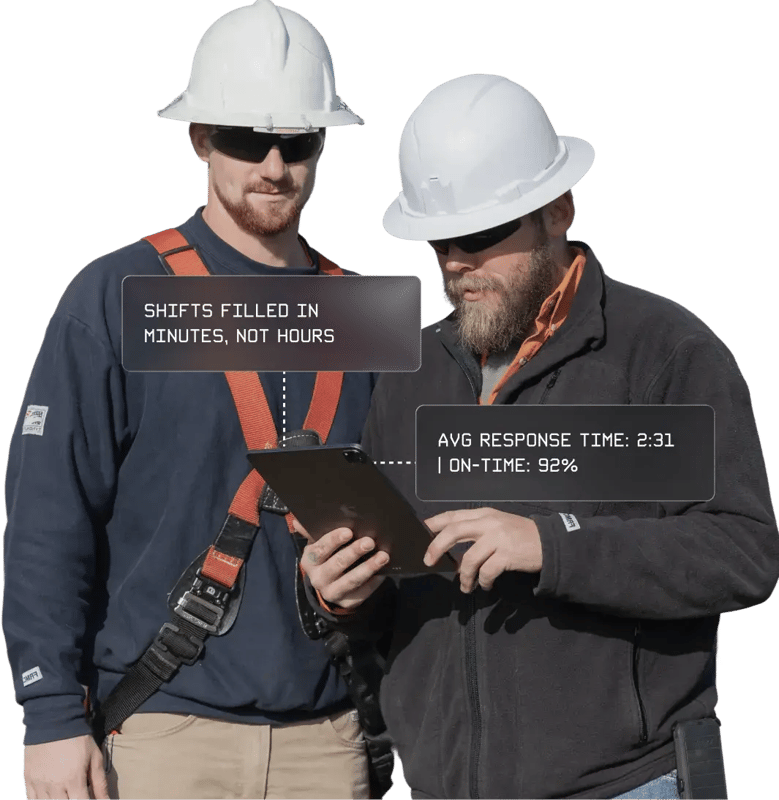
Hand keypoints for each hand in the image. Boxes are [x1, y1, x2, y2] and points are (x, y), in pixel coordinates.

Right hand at [24, 734, 109, 799]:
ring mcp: (39, 786)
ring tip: (67, 794)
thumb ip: (100, 783)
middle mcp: (55, 787)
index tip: (91, 799)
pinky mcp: (28, 782)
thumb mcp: (95, 757)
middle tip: (78, 794)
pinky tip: (52, 796)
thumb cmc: (78, 739)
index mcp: (74, 780)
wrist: (54, 721)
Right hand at [300, 527, 387, 609]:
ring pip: (351, 580)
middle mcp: (318, 579)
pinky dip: (373, 583)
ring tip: (383, 556)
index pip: (320, 549)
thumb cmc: (326, 555)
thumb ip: (310, 530)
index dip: (334, 540)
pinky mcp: (347, 602)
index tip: (349, 532)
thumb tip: (297, 519)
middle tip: (369, 542)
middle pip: (337, 564)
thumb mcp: (317, 543)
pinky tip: (383, 573)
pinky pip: (362, 593)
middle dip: (354, 552)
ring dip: (368, 567)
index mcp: (310, 561)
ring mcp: (332, 592)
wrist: (328, 584)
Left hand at [424, 508, 542, 591]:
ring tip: (465, 586)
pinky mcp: (507, 555)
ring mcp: (498, 538)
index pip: (453, 515)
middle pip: (453, 531)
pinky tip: (485, 585)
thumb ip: (477, 530)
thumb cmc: (521, 535)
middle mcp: (489, 523)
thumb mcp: (498, 524)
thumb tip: (451, 548)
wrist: (550, 543)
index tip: (421, 531)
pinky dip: (482, 582)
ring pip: (468, 559)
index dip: (435, 523)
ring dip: (463, 577)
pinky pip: (486, 572)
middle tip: (429, 561)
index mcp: (484, 514)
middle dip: (436, 547)